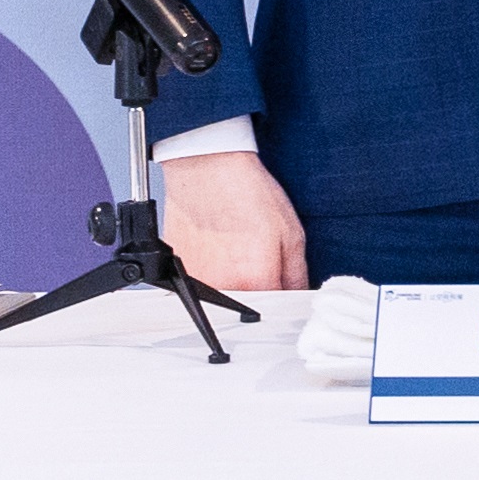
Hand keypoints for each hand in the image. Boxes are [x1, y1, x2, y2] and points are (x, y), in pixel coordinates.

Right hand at [158, 150, 306, 293]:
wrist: (207, 169)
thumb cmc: (246, 193)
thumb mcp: (291, 233)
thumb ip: (297, 275)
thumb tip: (299, 296)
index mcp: (255, 282)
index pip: (277, 310)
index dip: (284, 296)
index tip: (283, 283)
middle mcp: (222, 288)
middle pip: (250, 306)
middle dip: (260, 288)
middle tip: (260, 255)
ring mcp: (196, 281)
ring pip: (226, 296)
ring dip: (234, 280)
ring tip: (236, 247)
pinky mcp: (180, 271)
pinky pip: (202, 283)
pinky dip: (213, 271)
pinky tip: (218, 245)